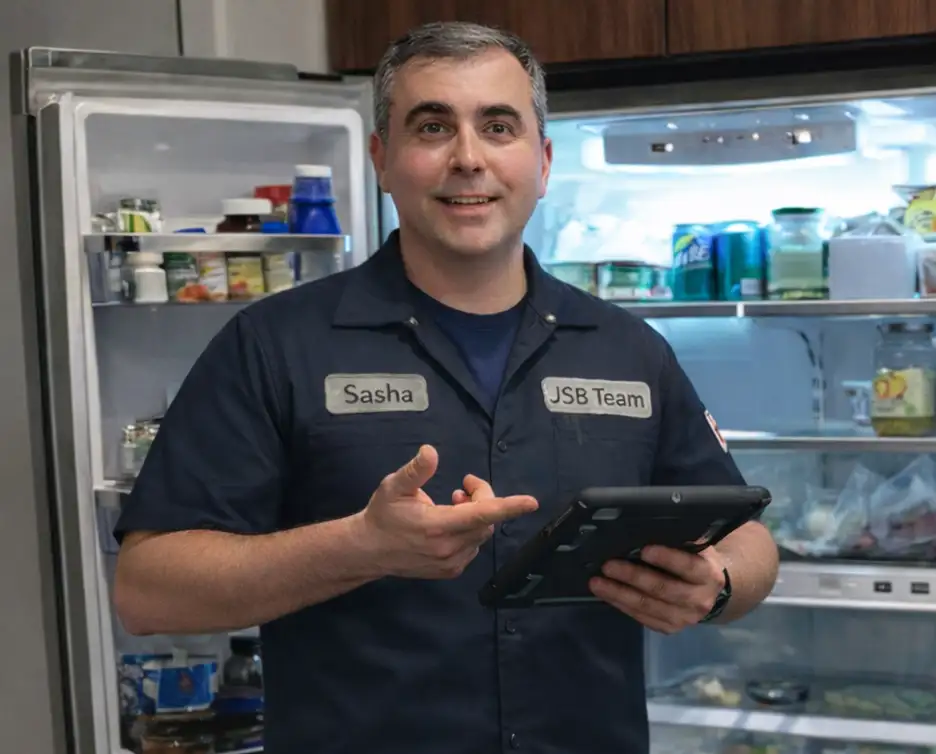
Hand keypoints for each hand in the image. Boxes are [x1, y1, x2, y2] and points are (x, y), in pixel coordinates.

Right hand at [359, 445, 537, 579]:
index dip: (508, 507)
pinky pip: (474, 546)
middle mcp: (448, 547)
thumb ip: (415, 470)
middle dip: (483, 498)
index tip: (531, 503)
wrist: (369, 550)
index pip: (481, 514)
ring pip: (482, 534)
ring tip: (455, 502)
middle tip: (465, 485)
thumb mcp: (393, 487)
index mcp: (437, 525)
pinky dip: (472, 530)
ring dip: (477, 515)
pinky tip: (452, 523)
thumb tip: (431, 452)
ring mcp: (451, 563)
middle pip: (486, 520)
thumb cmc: (382, 515)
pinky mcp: (451, 571)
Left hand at [589, 545, 725, 634]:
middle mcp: (699, 600)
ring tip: (597, 583)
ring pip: (648, 607)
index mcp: (708, 575)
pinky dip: (621, 605)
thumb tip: (647, 527)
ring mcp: (684, 618)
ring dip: (619, 594)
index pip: (688, 567)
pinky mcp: (669, 628)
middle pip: (663, 589)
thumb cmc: (697, 561)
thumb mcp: (697, 549)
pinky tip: (607, 594)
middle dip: (633, 577)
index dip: (667, 559)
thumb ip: (679, 541)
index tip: (645, 550)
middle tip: (608, 566)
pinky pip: (642, 618)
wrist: (710, 594)